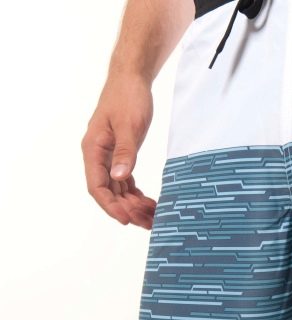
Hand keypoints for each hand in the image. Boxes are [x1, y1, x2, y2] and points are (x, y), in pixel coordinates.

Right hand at [82, 73, 156, 229]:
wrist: (131, 79)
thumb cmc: (128, 97)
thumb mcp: (130, 125)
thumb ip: (125, 152)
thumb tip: (119, 177)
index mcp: (93, 149)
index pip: (97, 186)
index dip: (111, 206)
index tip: (127, 219)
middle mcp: (98, 155)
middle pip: (108, 192)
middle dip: (126, 209)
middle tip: (148, 223)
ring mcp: (108, 156)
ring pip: (117, 188)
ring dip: (132, 204)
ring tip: (152, 217)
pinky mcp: (121, 153)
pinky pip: (125, 180)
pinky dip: (135, 193)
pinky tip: (148, 203)